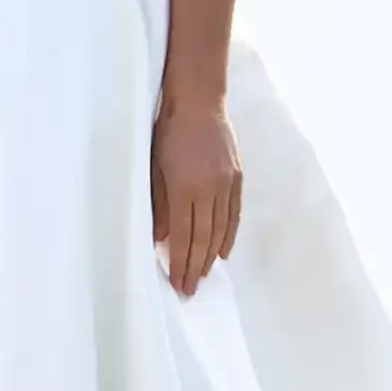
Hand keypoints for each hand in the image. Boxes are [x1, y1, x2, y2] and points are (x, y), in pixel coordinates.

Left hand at [151, 98, 242, 300]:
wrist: (198, 100)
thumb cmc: (168, 130)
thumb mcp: (154, 167)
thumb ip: (159, 205)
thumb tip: (161, 239)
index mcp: (186, 187)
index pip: (185, 237)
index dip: (181, 263)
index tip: (178, 284)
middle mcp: (210, 189)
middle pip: (204, 238)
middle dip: (196, 267)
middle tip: (189, 290)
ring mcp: (227, 183)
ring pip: (220, 229)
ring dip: (211, 256)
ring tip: (203, 276)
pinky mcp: (237, 176)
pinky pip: (234, 213)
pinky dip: (229, 235)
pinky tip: (222, 252)